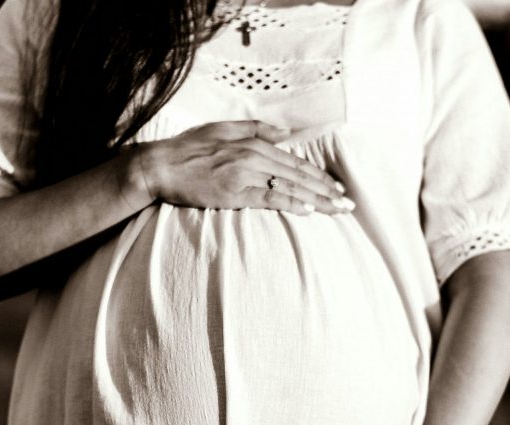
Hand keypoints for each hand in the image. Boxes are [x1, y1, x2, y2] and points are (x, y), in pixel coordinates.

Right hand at [132, 120, 353, 215]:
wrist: (161, 166)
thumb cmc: (189, 149)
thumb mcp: (223, 128)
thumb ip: (256, 129)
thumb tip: (285, 134)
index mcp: (253, 143)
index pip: (295, 162)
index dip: (319, 176)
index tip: (337, 188)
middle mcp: (253, 156)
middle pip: (299, 175)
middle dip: (327, 190)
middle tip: (348, 204)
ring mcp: (245, 174)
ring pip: (290, 186)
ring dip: (317, 200)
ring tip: (337, 210)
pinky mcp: (235, 193)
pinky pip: (270, 198)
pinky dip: (291, 203)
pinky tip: (309, 210)